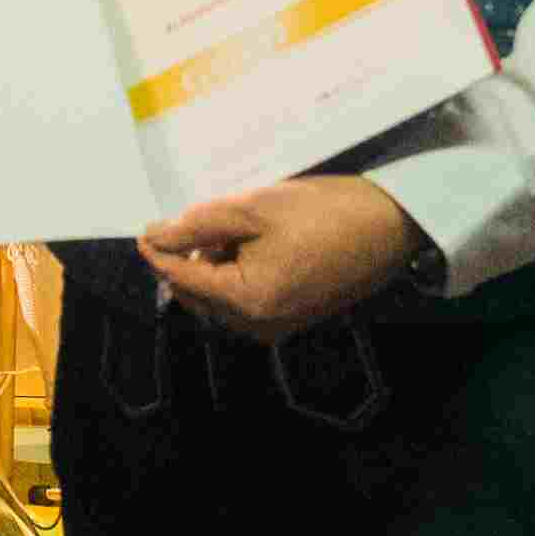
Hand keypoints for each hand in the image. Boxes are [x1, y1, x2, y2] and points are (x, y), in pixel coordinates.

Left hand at [140, 176, 424, 344]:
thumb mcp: (253, 208)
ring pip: (219, 298)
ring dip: (213, 266)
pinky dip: (236, 274)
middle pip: (197, 294)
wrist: (390, 225)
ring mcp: (277, 328)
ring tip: (234, 226)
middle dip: (189, 260)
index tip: (143, 229)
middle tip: (196, 220)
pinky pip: (245, 301)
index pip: (182, 279)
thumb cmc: (325, 212)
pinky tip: (252, 242)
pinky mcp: (292, 318)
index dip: (158, 252)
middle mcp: (259, 327)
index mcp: (248, 303)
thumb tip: (155, 237)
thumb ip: (197, 225)